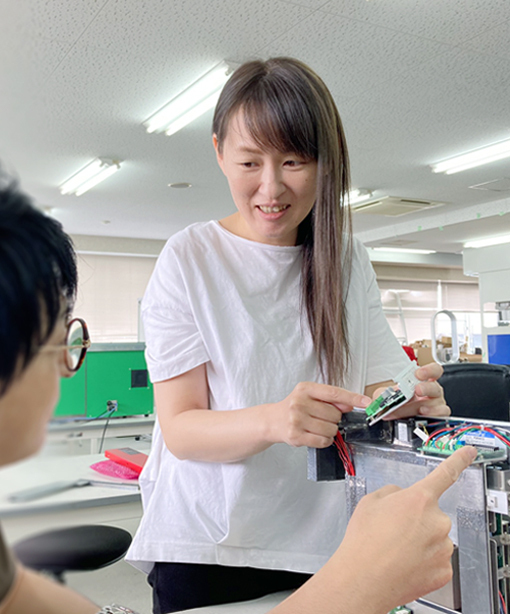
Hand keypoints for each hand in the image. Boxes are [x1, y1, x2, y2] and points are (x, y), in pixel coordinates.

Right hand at [268, 382, 371, 448]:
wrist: (272, 420)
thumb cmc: (295, 407)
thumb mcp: (310, 396)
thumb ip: (330, 399)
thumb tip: (350, 405)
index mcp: (305, 389)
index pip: (334, 393)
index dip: (353, 398)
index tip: (368, 402)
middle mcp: (300, 402)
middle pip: (335, 415)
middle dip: (334, 419)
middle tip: (322, 418)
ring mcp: (297, 420)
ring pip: (331, 429)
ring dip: (330, 431)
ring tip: (317, 426)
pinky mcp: (296, 436)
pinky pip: (323, 441)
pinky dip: (324, 440)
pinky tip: (315, 435)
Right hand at [334, 445, 476, 612]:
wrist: (363, 579)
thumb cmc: (364, 541)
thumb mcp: (370, 501)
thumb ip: (393, 492)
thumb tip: (401, 497)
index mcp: (419, 498)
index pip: (446, 473)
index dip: (460, 459)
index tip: (470, 452)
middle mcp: (437, 520)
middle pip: (431, 513)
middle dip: (417, 518)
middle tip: (394, 530)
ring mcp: (443, 547)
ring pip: (435, 537)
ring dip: (420, 540)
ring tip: (396, 549)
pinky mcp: (444, 570)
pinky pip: (437, 558)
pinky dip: (424, 560)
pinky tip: (405, 562)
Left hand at [385, 362, 449, 420]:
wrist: (401, 417)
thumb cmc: (399, 403)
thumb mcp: (388, 395)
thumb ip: (383, 395)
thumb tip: (375, 400)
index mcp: (424, 380)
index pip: (434, 370)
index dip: (428, 370)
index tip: (418, 373)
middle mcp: (433, 391)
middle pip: (435, 387)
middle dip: (426, 388)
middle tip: (417, 390)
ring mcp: (437, 404)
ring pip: (438, 402)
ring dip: (427, 405)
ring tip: (419, 408)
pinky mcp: (438, 416)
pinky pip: (441, 415)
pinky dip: (433, 414)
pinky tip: (423, 414)